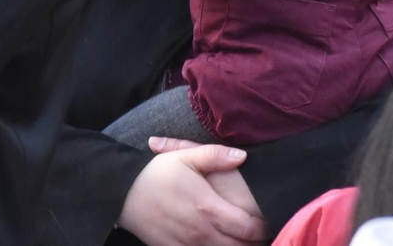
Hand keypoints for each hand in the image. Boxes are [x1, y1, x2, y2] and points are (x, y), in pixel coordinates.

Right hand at [118, 144, 268, 245]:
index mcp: (208, 208)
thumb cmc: (157, 174)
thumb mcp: (185, 157)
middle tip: (262, 232)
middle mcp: (201, 232)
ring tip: (243, 239)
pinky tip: (219, 242)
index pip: (248, 227)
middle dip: (255, 242)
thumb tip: (243, 156)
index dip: (263, 227)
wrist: (123, 194)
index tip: (269, 219)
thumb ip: (216, 155)